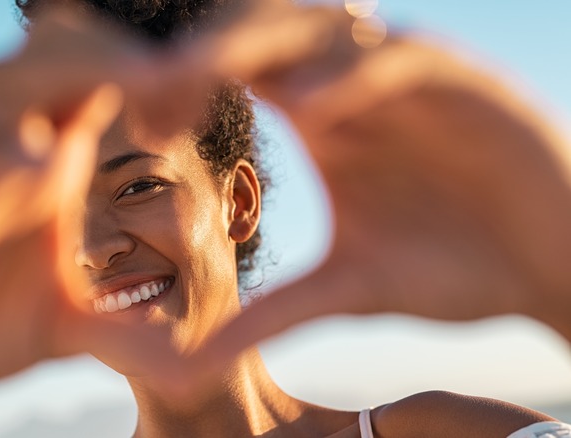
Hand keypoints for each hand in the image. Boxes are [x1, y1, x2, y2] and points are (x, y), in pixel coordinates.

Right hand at [0, 7, 174, 434]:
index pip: (92, 78)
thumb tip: (185, 347)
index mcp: (42, 163)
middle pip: (50, 53)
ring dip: (65, 77)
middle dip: (113, 54)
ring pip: (0, 83)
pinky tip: (45, 175)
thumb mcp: (67, 328)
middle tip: (173, 80)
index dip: (146, 74)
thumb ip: (121, 327)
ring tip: (137, 93)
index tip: (193, 103)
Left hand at [186, 1, 570, 369]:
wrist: (551, 266)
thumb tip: (198, 362)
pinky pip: (397, 63)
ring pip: (323, 31)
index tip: (140, 119)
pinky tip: (310, 111)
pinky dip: (353, 78)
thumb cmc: (452, 268)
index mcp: (321, 115)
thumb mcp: (348, 290)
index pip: (240, 73)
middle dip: (208, 56)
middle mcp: (354, 83)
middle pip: (266, 38)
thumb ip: (275, 312)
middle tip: (151, 92)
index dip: (186, 86)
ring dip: (261, 48)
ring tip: (200, 77)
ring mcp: (405, 76)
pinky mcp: (461, 83)